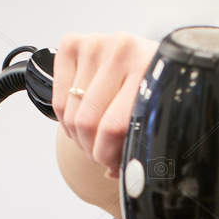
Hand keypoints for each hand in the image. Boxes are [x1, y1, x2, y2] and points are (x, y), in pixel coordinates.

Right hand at [53, 32, 159, 178]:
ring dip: (80, 137)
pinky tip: (84, 118)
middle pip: (87, 122)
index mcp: (150, 68)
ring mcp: (95, 44)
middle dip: (93, 149)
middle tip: (105, 153)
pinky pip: (58, 100)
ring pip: (70, 115)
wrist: (150, 60)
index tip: (114, 166)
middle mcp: (123, 49)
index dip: (109, 156)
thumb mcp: (161, 116)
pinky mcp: (72, 44)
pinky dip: (66, 120)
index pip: (113, 127)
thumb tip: (115, 174)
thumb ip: (145, 143)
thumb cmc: (155, 91)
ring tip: (97, 136)